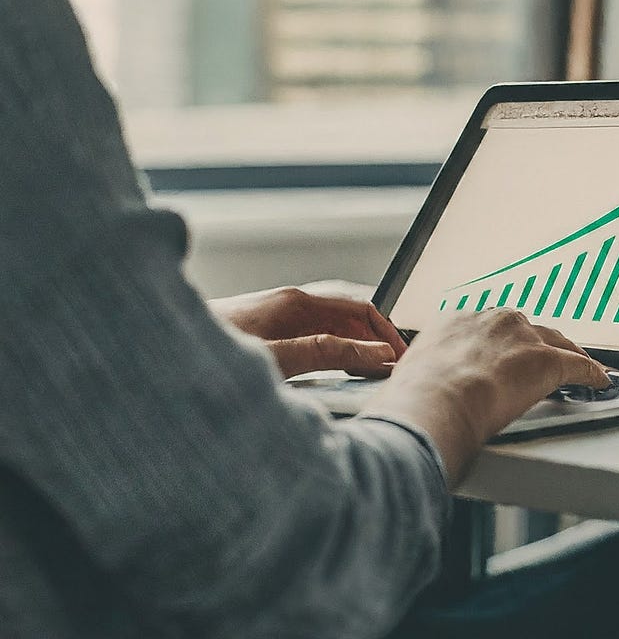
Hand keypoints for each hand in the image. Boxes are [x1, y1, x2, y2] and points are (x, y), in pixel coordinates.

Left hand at [210, 281, 406, 378]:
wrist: (157, 350)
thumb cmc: (210, 351)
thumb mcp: (276, 357)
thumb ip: (327, 353)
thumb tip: (374, 353)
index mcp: (297, 301)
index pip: (362, 307)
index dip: (387, 331)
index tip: (404, 355)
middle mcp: (291, 304)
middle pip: (350, 316)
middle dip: (377, 339)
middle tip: (398, 368)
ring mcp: (279, 318)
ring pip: (333, 327)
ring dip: (357, 345)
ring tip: (376, 373)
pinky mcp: (268, 335)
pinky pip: (315, 337)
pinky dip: (336, 352)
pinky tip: (337, 372)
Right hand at [362, 309, 609, 483]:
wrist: (436, 403)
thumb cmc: (414, 403)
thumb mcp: (410, 381)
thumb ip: (420, 383)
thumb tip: (406, 405)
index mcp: (454, 321)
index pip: (486, 328)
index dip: (498, 343)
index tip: (501, 355)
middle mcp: (490, 319)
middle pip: (525, 328)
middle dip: (534, 342)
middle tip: (541, 359)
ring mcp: (521, 337)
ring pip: (555, 341)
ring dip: (566, 354)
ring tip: (578, 365)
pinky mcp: (547, 361)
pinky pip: (577, 364)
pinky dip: (591, 373)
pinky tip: (600, 381)